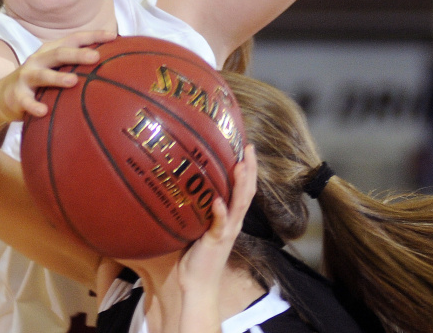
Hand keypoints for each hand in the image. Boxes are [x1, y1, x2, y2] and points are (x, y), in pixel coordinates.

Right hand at [0, 31, 115, 124]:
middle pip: (59, 53)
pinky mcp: (16, 96)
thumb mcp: (56, 70)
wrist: (1, 97)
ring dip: (57, 77)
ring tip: (73, 81)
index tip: (113, 36)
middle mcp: (39, 60)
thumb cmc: (39, 82)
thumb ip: (77, 66)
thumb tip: (112, 67)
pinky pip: (26, 101)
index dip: (93, 36)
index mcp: (52, 51)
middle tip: (96, 57)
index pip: (74, 39)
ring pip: (42, 75)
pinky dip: (34, 106)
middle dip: (77, 54)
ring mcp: (26, 77)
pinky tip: (43, 111)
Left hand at [176, 145, 257, 325]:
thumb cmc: (195, 257)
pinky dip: (221, 211)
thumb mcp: (197, 226)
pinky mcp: (217, 241)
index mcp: (230, 217)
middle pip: (247, 191)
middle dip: (250, 169)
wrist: (197, 285)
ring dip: (241, 184)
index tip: (246, 147)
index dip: (248, 168)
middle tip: (249, 147)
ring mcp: (227, 231)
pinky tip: (219, 200)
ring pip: (239, 204)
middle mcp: (233, 221)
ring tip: (240, 165)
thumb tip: (182, 185)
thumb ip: (197, 208)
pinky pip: (220, 224)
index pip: (244, 188)